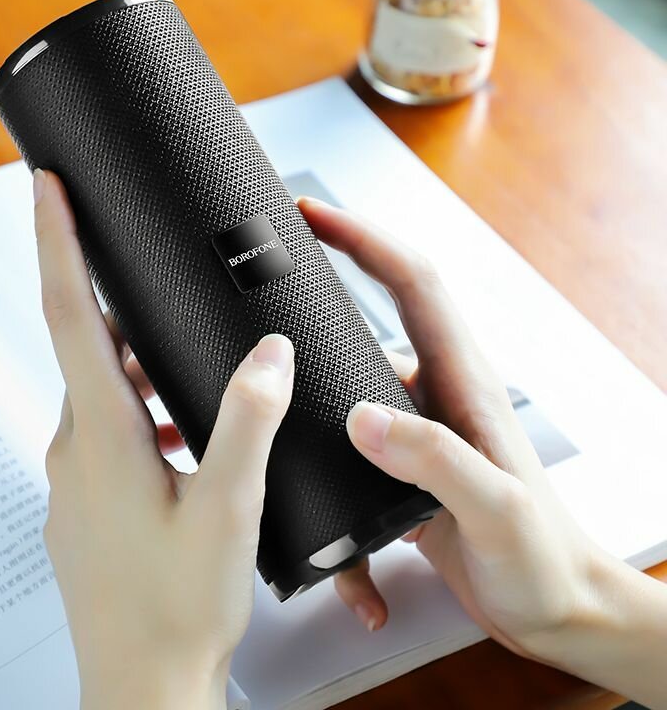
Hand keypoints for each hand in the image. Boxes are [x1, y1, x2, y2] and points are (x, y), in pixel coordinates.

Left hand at [33, 169, 294, 709]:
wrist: (143, 688)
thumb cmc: (178, 608)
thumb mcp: (229, 505)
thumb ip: (247, 418)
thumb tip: (266, 352)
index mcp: (103, 436)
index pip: (67, 314)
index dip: (56, 243)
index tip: (45, 188)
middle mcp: (74, 450)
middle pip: (84, 348)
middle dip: (111, 303)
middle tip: (146, 277)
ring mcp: (73, 479)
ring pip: (98, 393)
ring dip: (133, 368)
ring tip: (181, 370)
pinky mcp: (84, 503)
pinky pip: (103, 434)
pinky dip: (137, 415)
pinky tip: (180, 439)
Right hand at [298, 196, 666, 707]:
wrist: (553, 606)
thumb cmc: (540, 557)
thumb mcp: (495, 508)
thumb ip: (433, 457)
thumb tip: (362, 415)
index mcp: (462, 383)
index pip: (413, 285)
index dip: (365, 239)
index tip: (317, 217)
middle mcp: (436, 392)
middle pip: (379, 305)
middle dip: (333, 268)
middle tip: (279, 256)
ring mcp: (416, 425)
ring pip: (354, 366)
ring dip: (316, 351)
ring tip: (268, 352)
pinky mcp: (400, 459)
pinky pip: (349, 428)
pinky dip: (322, 428)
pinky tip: (305, 453)